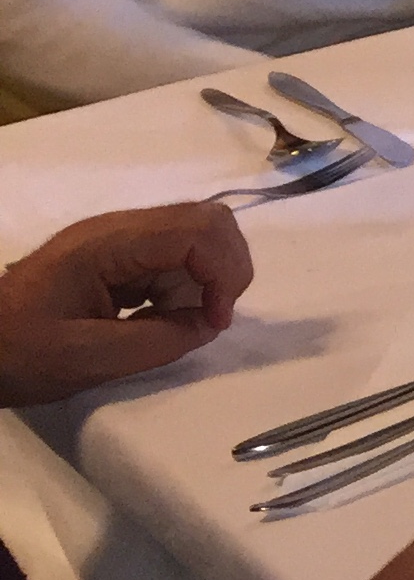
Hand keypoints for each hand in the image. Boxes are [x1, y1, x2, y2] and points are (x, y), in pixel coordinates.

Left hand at [0, 206, 252, 406]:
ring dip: (208, 275)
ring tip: (185, 319)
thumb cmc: (20, 352)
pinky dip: (188, 281)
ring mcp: (118, 238)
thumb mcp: (87, 359)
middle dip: (226, 268)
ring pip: (197, 232)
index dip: (223, 273)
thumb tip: (210, 324)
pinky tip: (164, 314)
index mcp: (107, 244)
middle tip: (213, 316)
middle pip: (206, 220)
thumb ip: (158, 342)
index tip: (216, 321)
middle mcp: (118, 228)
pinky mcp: (118, 254)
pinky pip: (174, 252)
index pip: (196, 231)